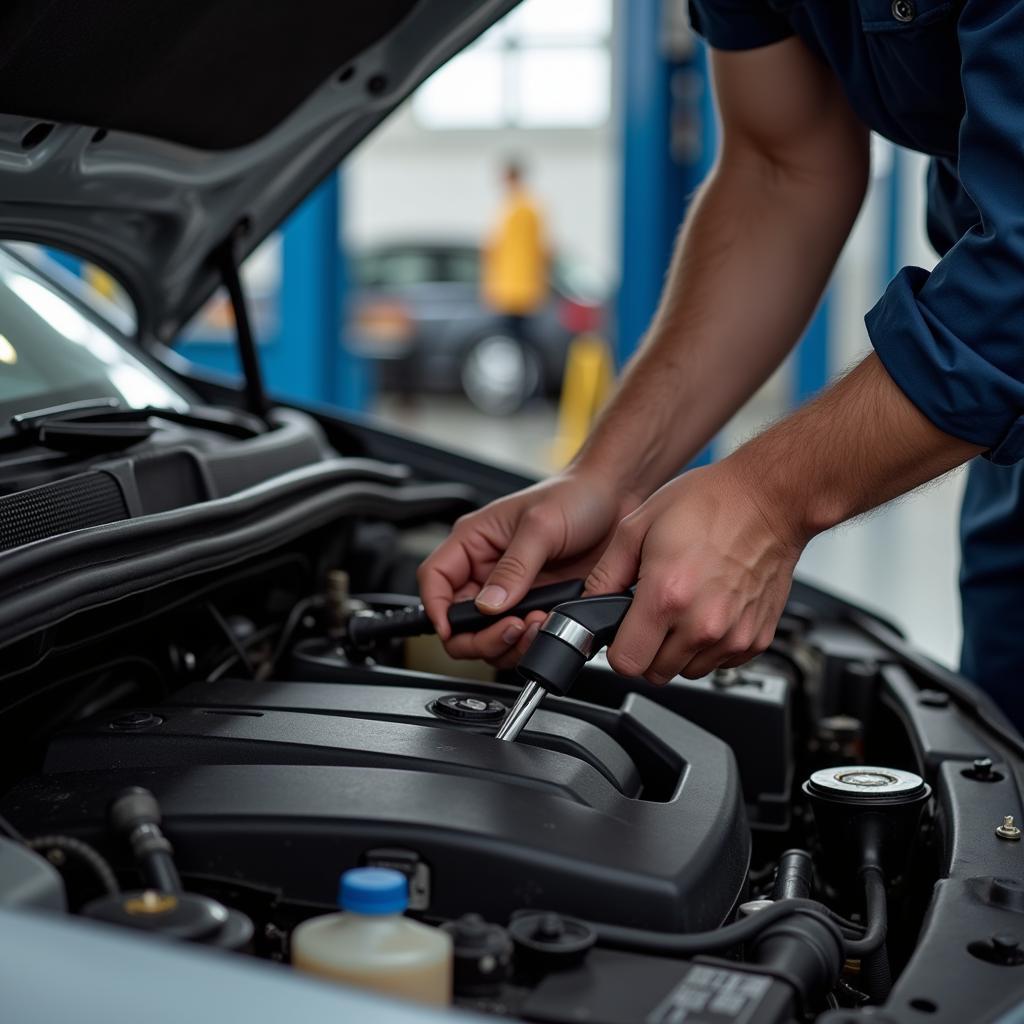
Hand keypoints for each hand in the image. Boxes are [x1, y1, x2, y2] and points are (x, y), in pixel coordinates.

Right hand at [417, 468, 640, 666]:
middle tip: (510, 630)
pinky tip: (549, 624)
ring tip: (536, 624)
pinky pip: (524, 637)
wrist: (617, 500)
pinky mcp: (539, 607)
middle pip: (460, 621)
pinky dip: (533, 641)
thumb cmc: (575, 496)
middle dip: (480, 635)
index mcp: (474, 542)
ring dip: (510, 642)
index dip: (437, 609)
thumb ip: (514, 567)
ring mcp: (513, 593)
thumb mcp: (540, 526)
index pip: (435, 580)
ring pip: (490, 636)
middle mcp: (488, 571)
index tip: (452, 629)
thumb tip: (489, 604)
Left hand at [583, 460, 805, 682]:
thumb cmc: (710, 504)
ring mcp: (733, 635)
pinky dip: (710, 646)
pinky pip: (720, 663)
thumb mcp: (638, 526)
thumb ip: (606, 574)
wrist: (769, 500)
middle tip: (654, 613)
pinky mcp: (757, 640)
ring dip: (679, 650)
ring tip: (685, 607)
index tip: (622, 631)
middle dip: (647, 648)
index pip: (625, 663)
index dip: (617, 648)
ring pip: (688, 671)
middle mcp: (702, 624)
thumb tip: (589, 603)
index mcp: (666, 597)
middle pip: (655, 673)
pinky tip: (710, 609)